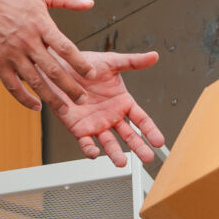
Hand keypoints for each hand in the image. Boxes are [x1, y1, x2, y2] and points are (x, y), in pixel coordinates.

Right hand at [0, 0, 108, 109]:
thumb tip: (91, 3)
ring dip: (52, 98)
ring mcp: (11, 54)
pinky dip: (25, 99)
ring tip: (64, 109)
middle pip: (53, 70)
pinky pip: (13, 86)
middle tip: (83, 100)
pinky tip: (37, 106)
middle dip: (70, 87)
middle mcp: (27, 41)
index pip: (65, 48)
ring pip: (35, 82)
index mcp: (40, 25)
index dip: (80, 63)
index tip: (92, 74)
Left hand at [51, 49, 165, 166]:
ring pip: (109, 143)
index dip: (150, 130)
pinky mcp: (79, 128)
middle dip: (139, 147)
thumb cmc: (85, 65)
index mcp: (122, 102)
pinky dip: (89, 150)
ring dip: (115, 153)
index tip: (159, 141)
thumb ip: (133, 62)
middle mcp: (111, 116)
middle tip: (147, 157)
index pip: (141, 120)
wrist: (59, 67)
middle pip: (129, 136)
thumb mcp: (112, 62)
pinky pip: (85, 143)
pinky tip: (94, 153)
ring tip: (122, 162)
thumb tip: (153, 56)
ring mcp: (96, 124)